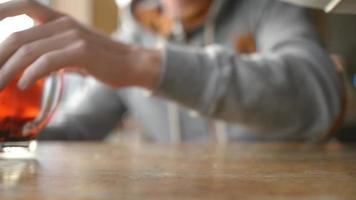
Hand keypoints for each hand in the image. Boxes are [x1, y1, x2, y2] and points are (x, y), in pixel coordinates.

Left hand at [0, 0, 160, 89]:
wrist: (133, 64)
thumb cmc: (104, 60)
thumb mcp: (75, 50)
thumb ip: (53, 52)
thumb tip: (31, 68)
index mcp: (60, 20)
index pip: (22, 6)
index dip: (0, 12)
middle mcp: (64, 24)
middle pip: (18, 37)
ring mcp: (73, 36)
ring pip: (29, 51)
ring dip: (8, 71)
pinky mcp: (82, 51)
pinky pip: (48, 61)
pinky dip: (32, 73)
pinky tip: (25, 84)